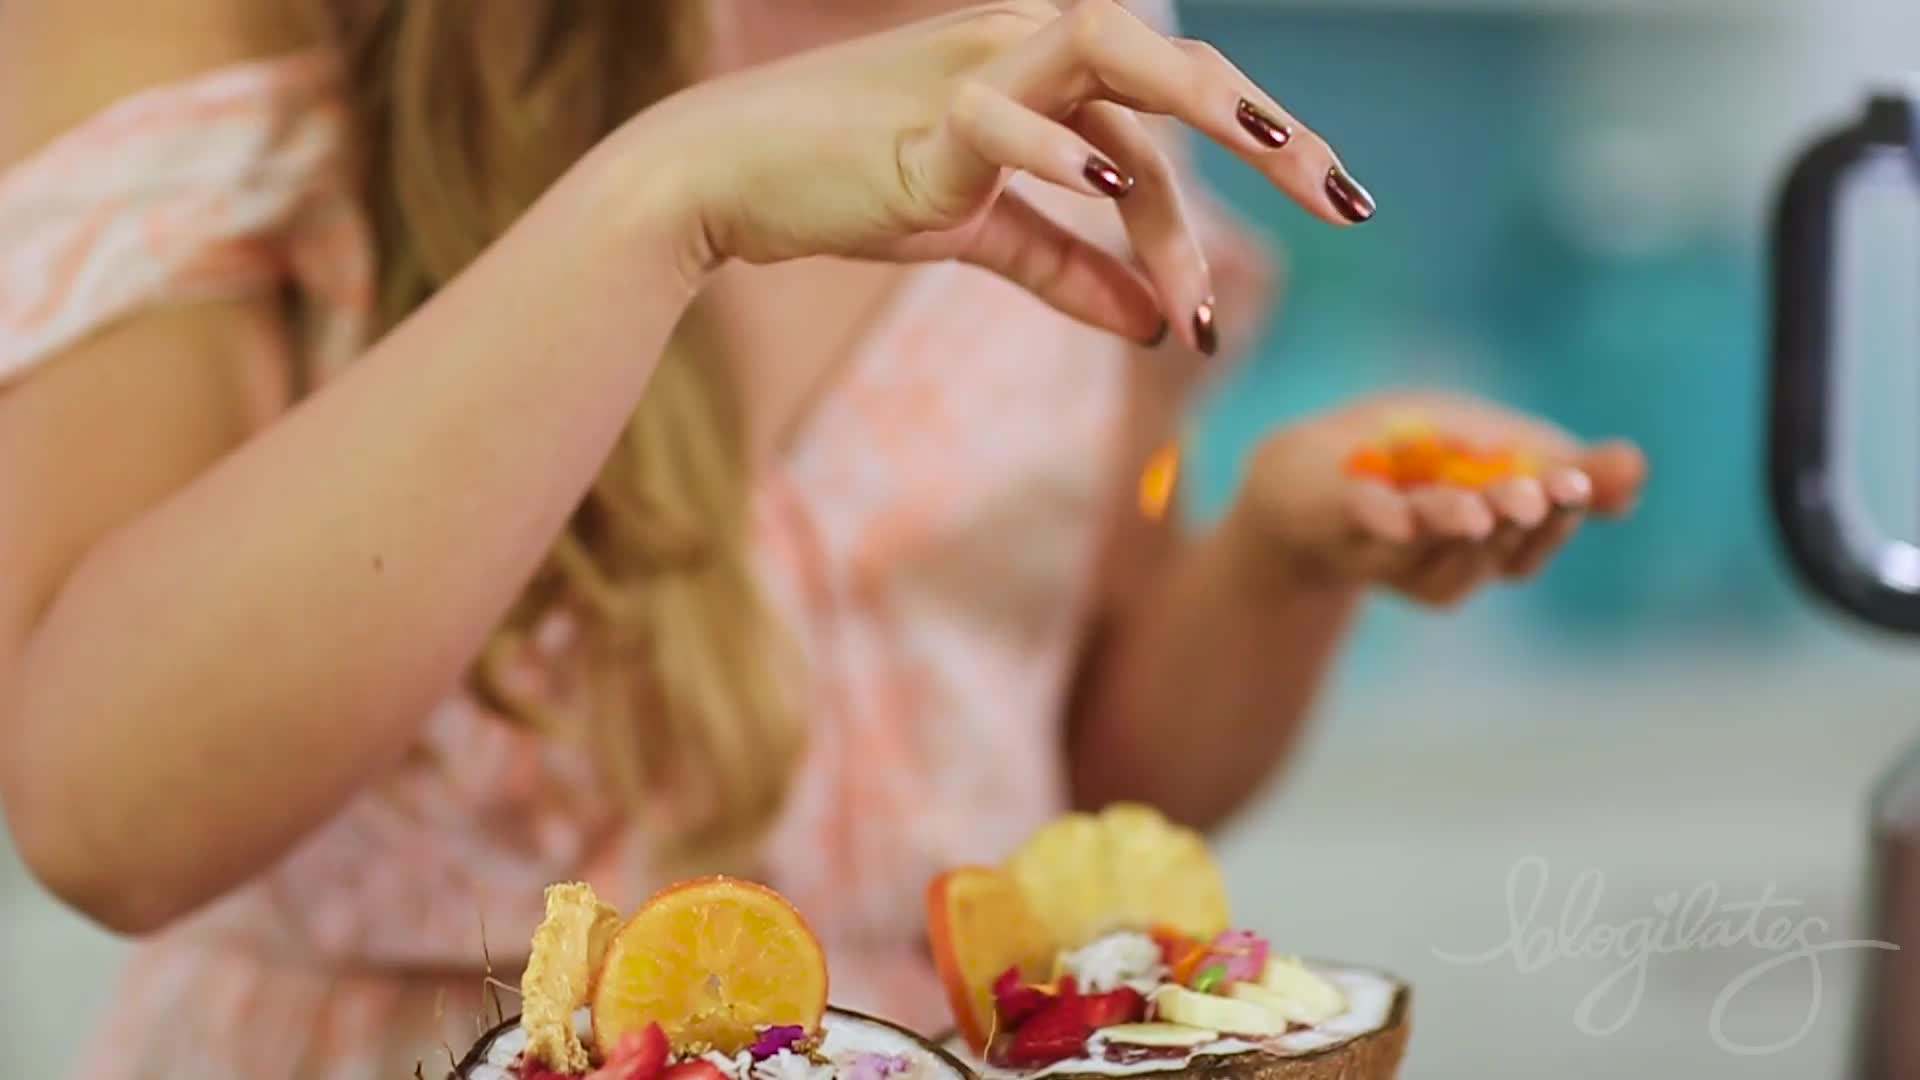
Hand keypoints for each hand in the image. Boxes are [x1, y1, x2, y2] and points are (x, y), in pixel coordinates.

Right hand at [616, 0, 1372, 351]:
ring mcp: (975, 70)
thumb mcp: (982, 234)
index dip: (1262, 152)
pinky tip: (1106, 182)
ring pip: (1109, 59)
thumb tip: (1152, 324)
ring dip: (1198, 108)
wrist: (726, 175)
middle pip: (1173, 68)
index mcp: (1047, 70)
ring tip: (1276, 158)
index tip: (1334, 203)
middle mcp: (1025, 49)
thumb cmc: (852, 187)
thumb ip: (1069, 270)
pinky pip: (1002, 116)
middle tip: (1347, 203)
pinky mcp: (923, 116)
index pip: (1175, 105)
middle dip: (1270, 130)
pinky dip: (1053, 146)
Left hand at [1228, 393, 1646, 606]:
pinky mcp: (1333, 527)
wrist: (1304, 472)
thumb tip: (1638, 468)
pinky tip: (1391, 512)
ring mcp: (1385, 555)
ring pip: (1427, 550)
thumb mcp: (1495, 447)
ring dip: (1451, 523)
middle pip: (1487, 553)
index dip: (1558, 517)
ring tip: (1473, 506)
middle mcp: (1439, 561)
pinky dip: (1375, 519)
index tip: (1578, 486)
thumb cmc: (1413, 456)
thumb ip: (1563, 465)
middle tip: (1532, 494)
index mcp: (1485, 541)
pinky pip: (1357, 525)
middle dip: (1511, 522)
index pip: (1532, 542)